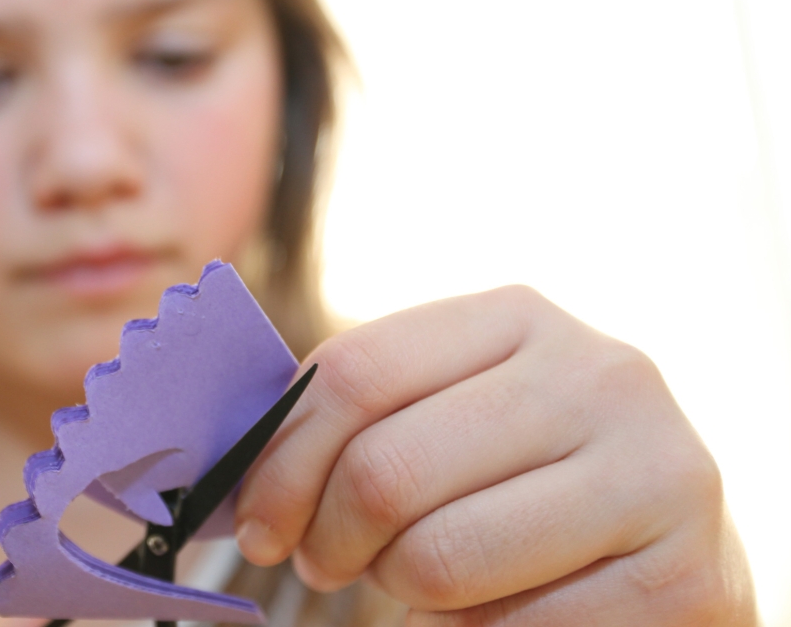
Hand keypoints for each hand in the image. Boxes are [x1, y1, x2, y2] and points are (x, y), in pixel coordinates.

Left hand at [235, 286, 756, 624]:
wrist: (663, 547)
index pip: (356, 373)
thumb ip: (362, 415)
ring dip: (396, 588)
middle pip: (387, 469)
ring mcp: (655, 473)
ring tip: (412, 579)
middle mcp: (598, 376)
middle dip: (327, 537)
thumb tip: (231, 456)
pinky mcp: (682, 576)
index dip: (281, 460)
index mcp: (519, 318)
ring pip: (439, 556)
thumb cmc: (519, 479)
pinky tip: (493, 611)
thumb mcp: (448, 412)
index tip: (257, 522)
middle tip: (324, 565)